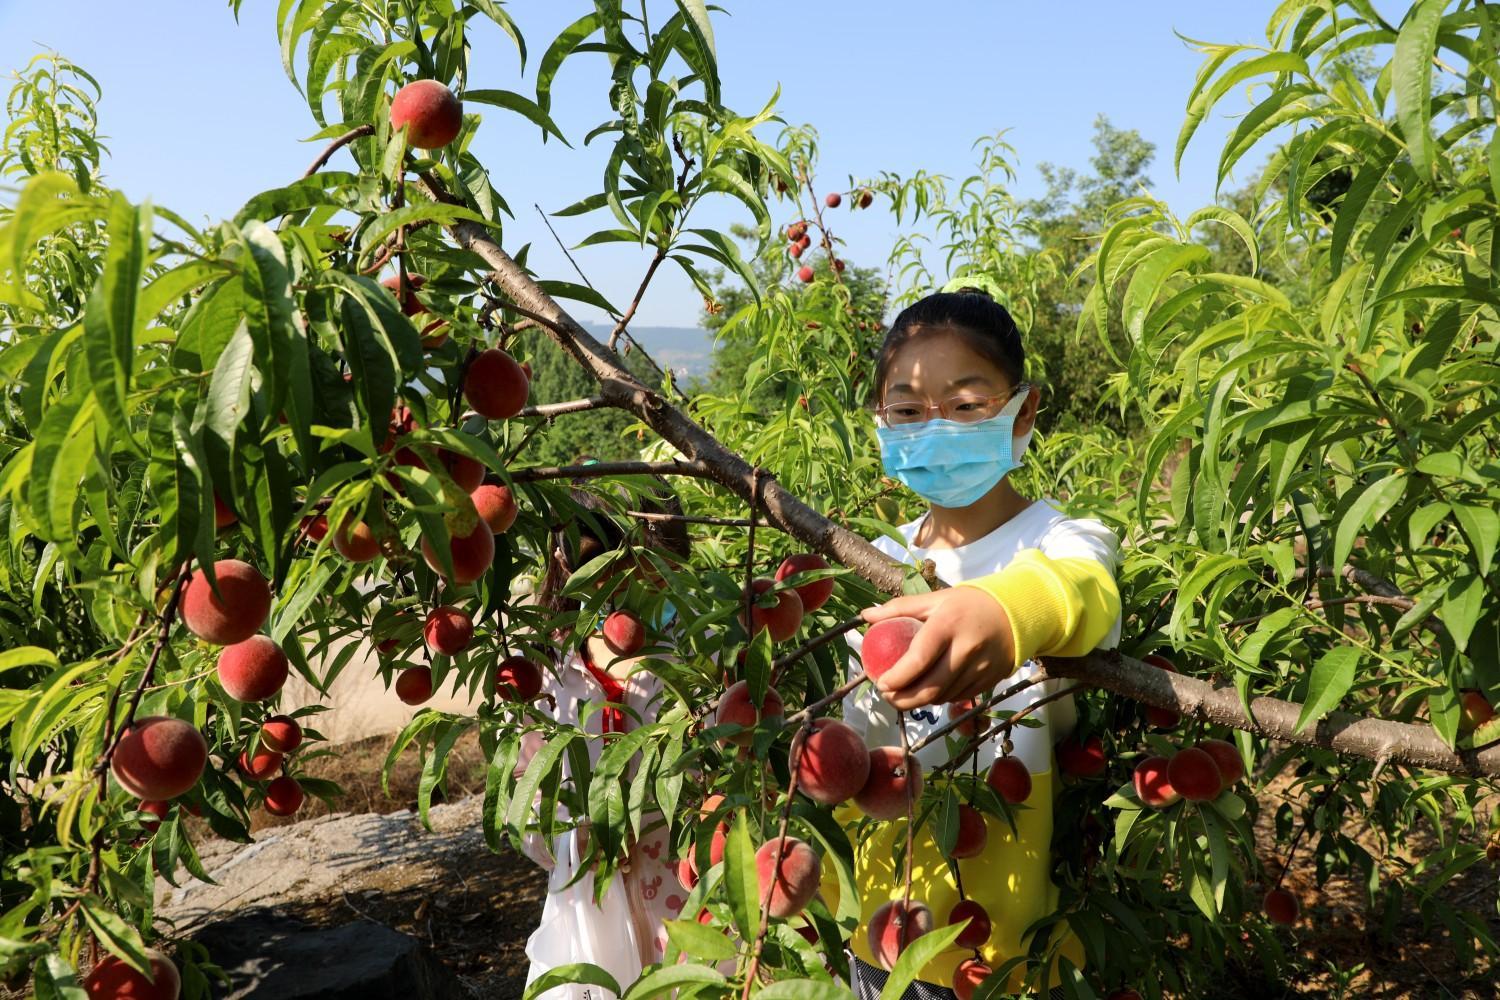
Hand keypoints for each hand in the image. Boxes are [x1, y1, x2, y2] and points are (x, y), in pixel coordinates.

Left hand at [860, 587, 1016, 709]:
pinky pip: (958, 697)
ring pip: (943, 697)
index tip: (880, 683)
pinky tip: (929, 690)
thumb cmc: (969, 605)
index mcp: (948, 625)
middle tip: (887, 696)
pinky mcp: (990, 681)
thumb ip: (900, 608)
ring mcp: (981, 668)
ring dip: (919, 701)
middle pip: (930, 688)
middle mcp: (966, 649)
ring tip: (903, 694)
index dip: (897, 677)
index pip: (919, 659)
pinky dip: (940, 698)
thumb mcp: (936, 599)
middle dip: (902, 700)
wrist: (1016, 613)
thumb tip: (866, 616)